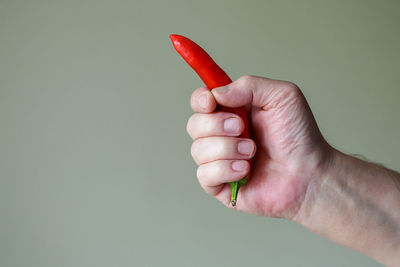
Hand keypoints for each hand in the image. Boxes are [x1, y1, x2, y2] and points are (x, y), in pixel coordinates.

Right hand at [187, 75, 331, 218]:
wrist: (309, 172)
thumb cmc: (299, 136)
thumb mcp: (282, 96)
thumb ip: (248, 85)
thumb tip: (216, 93)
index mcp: (232, 111)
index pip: (200, 101)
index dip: (200, 100)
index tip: (211, 102)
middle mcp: (221, 135)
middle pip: (194, 124)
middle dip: (217, 125)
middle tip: (242, 128)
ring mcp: (218, 160)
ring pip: (198, 150)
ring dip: (227, 149)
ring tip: (252, 152)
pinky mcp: (219, 185)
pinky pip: (204, 174)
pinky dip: (225, 170)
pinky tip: (245, 170)